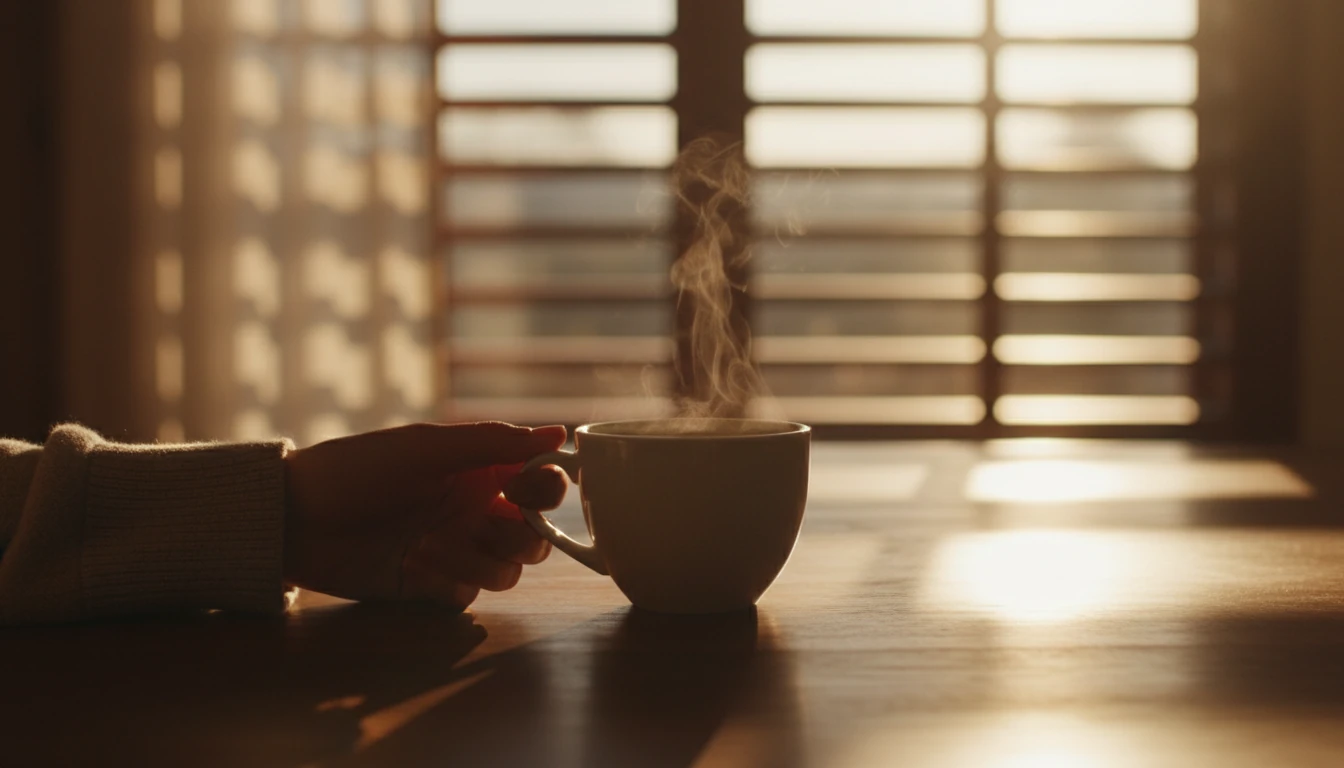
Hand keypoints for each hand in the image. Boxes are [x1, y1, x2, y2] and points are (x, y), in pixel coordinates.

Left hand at [283, 422, 567, 608]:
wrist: (294, 520)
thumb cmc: (358, 470)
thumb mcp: (426, 448)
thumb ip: (492, 443)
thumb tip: (559, 433)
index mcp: (477, 471)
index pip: (539, 481)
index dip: (547, 488)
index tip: (529, 491)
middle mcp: (472, 510)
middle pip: (533, 534)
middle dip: (525, 536)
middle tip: (487, 526)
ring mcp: (453, 551)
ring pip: (508, 569)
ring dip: (481, 561)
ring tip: (430, 546)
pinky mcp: (430, 587)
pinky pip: (467, 594)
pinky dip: (450, 584)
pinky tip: (414, 567)